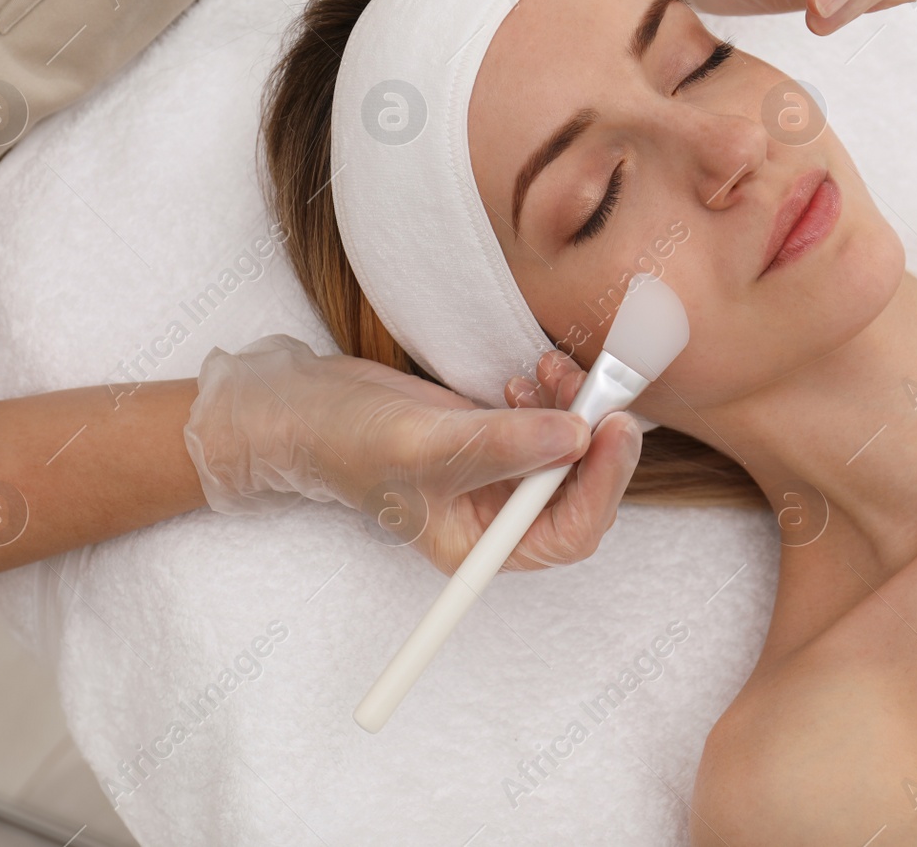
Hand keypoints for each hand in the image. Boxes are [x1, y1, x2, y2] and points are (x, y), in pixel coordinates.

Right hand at [183, 335, 643, 574]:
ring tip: (550, 371)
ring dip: (576, 407)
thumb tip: (578, 437)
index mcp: (482, 545)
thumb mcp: (422, 442)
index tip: (613, 428)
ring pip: (572, 450)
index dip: (603, 485)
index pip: (569, 534)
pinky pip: (551, 421)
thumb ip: (500, 444)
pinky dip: (554, 394)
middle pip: (583, 491)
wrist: (303, 406)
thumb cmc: (344, 439)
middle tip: (599, 387)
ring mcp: (500, 475)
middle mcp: (499, 517)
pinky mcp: (497, 436)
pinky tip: (529, 375)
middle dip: (596, 438)